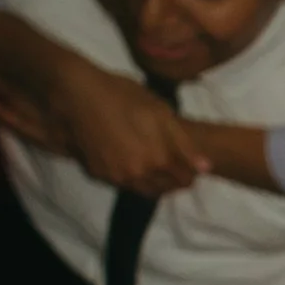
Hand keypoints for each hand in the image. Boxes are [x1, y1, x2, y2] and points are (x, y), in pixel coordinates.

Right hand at [26, 45, 204, 195]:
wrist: (78, 94)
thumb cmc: (123, 96)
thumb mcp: (161, 112)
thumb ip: (184, 144)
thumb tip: (206, 169)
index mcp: (160, 159)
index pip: (186, 181)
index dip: (191, 173)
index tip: (190, 164)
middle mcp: (140, 174)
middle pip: (165, 189)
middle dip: (173, 179)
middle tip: (173, 164)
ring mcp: (119, 177)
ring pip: (145, 190)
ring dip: (154, 182)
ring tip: (154, 164)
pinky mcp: (100, 175)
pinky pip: (125, 184)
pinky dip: (133, 178)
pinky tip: (131, 160)